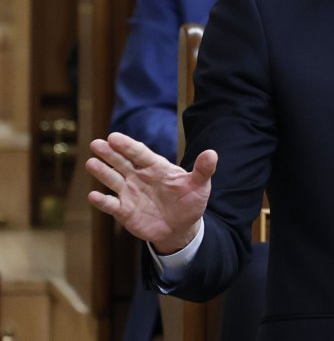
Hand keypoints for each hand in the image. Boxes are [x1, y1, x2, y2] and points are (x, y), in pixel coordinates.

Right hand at [86, 132, 216, 253]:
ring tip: (91, 163)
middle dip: (109, 153)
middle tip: (96, 143)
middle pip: (122, 162)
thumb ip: (203, 170)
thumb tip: (212, 153)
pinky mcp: (124, 211)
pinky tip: (93, 195)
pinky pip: (111, 205)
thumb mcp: (199, 185)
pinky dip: (102, 201)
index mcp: (156, 167)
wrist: (181, 227)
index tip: (114, 137)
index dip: (127, 145)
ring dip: (102, 172)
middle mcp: (140, 177)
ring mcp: (130, 193)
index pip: (140, 153)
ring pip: (113, 180)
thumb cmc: (189, 201)